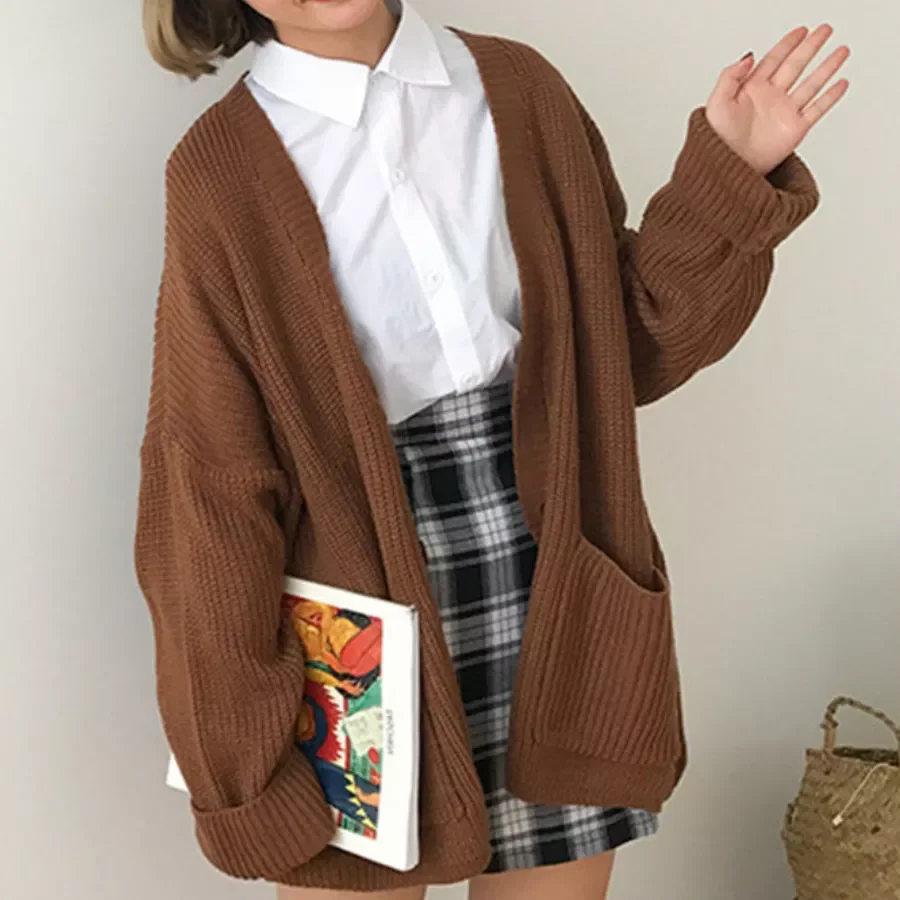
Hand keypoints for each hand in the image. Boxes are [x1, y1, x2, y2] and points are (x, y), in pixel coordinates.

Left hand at [706, 24, 849, 174]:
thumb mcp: (716, 103)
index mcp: (751, 90)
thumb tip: (750, 56)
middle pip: (796, 65)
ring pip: (811, 84)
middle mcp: (770, 99)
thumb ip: (730, 76)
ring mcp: (784, 113)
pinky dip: (830, 97)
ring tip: (841, 51)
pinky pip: (817, 109)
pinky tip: (840, 83)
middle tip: (824, 31)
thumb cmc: (716, 142)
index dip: (787, 44)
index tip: (801, 31)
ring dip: (827, 67)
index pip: (774, 59)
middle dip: (811, 47)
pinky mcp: (795, 130)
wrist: (727, 169)